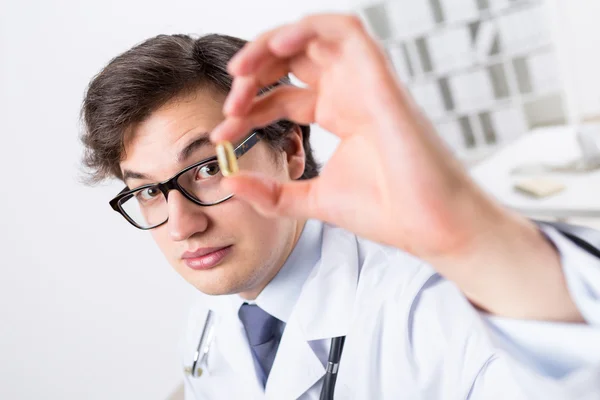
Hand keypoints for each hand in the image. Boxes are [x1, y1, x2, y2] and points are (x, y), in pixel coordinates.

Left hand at [211, 14, 481, 255]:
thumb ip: (271, 193)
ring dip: (270, 45)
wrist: (433, 227)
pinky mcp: (381, 79)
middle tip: (231, 103)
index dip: (248, 110)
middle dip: (253, 72)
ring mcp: (366, 83)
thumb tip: (229, 181)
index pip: (282, 96)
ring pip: (312, 36)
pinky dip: (307, 29)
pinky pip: (345, 31)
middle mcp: (350, 93)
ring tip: (241, 73)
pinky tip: (275, 48)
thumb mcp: (313, 201)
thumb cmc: (389, 212)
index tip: (223, 134)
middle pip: (292, 59)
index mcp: (339, 115)